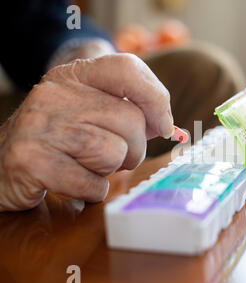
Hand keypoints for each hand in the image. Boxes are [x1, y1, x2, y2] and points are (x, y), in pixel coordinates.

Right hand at [0, 53, 173, 210]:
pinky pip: (92, 183)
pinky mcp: (31, 159)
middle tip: (114, 158)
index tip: (163, 126)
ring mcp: (41, 125)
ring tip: (87, 167)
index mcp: (74, 76)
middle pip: (131, 121)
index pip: (127, 68)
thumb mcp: (89, 113)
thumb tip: (168, 125)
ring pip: (114, 152)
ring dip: (110, 170)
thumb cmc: (59, 141)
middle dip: (134, 150)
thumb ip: (128, 112)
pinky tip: (73, 183)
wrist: (1, 164)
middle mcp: (56, 94)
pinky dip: (92, 191)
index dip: (156, 98)